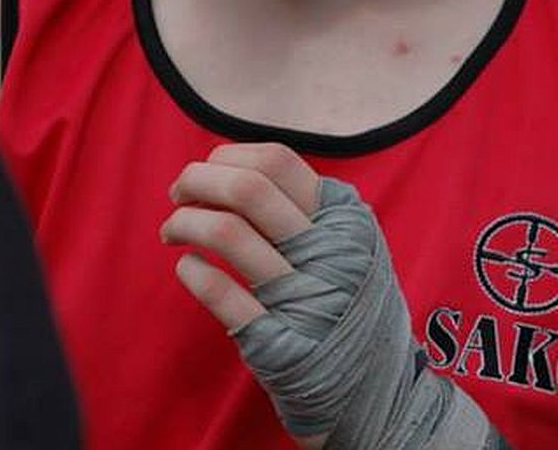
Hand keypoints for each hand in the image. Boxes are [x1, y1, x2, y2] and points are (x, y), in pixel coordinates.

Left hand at [161, 144, 509, 449]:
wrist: (384, 398)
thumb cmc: (351, 306)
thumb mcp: (352, 245)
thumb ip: (305, 206)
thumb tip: (228, 166)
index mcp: (345, 220)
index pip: (276, 161)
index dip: (228, 158)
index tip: (206, 170)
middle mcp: (328, 253)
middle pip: (247, 188)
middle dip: (196, 180)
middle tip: (177, 194)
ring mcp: (304, 298)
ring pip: (227, 232)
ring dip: (184, 223)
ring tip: (172, 232)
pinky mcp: (277, 344)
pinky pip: (221, 293)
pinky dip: (193, 271)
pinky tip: (188, 267)